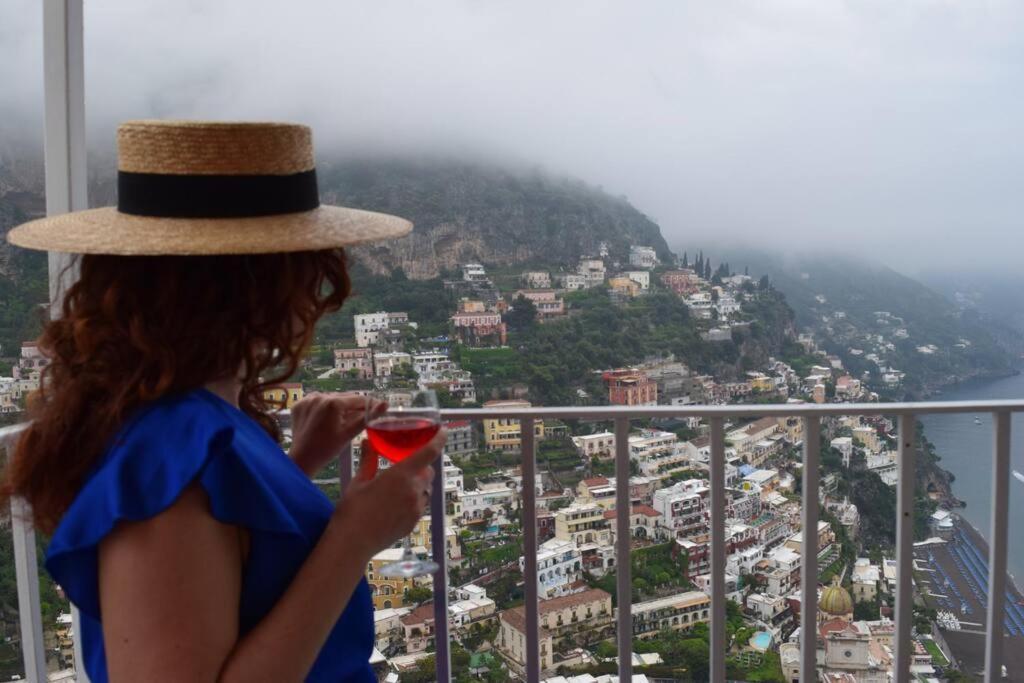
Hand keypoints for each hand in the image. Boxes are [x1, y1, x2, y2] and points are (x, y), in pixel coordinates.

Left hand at [288, 392, 385, 476]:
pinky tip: (325, 419)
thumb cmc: (327, 449)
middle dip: (353, 406)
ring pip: (330, 398)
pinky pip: (317, 401)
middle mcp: (319, 396)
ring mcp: (307, 399)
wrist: (302, 460)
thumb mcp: (349, 433)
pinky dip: (323, 407)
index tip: (378, 408)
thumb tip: (385, 404)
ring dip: (338, 406)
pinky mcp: (299, 404)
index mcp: (333, 403)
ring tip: (341, 421)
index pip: (358, 399)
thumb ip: (368, 417)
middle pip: (344, 398)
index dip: (370, 404)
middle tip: (360, 417)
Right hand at [329, 430, 444, 560]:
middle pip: (428, 472)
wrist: (352, 543)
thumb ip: (368, 459)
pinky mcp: (414, 523)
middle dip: (421, 467)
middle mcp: (413, 490)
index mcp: (401, 475)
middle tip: (406, 467)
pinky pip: (420, 506)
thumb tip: (367, 441)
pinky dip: (413, 501)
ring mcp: (416, 509)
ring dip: (418, 485)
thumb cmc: (351, 510)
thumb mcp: (359, 481)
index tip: (444, 431)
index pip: (429, 452)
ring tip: (397, 489)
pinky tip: (394, 506)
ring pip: (426, 490)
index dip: (439, 439)